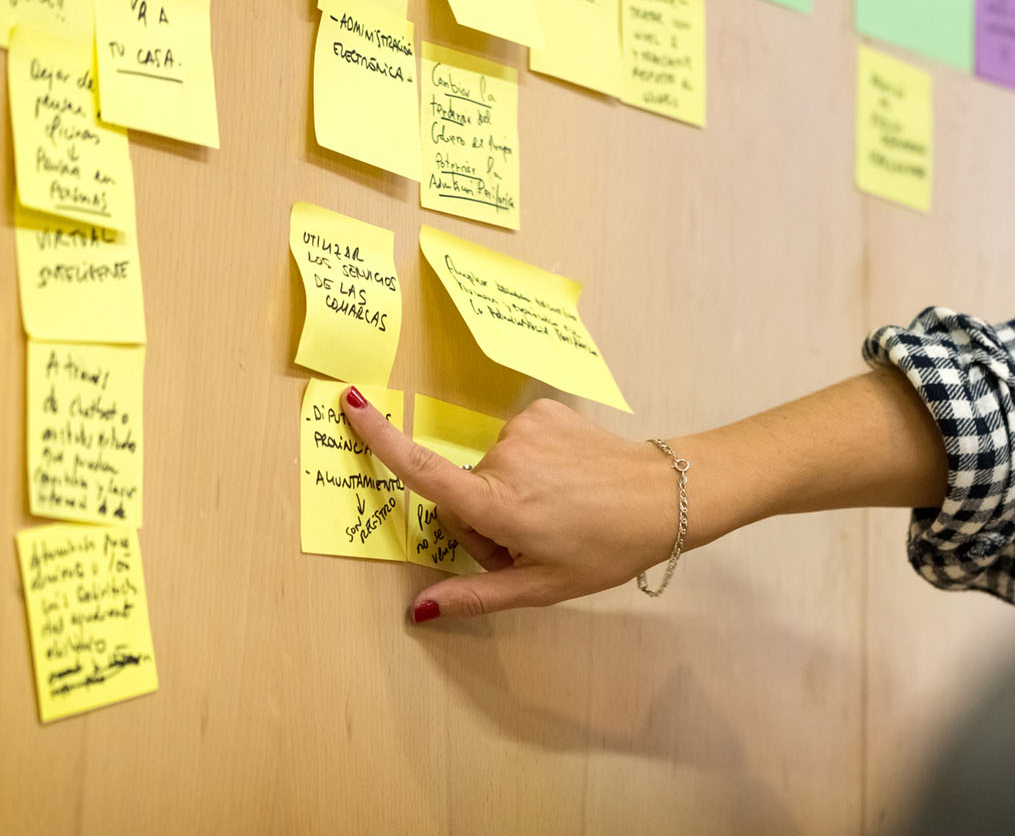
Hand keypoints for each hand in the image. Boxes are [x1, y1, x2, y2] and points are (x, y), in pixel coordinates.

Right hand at [341, 388, 680, 619]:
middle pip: (463, 494)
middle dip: (485, 521)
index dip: (381, 440)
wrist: (665, 495)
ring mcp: (525, 430)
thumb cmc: (606, 549)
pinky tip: (566, 482)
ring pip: (491, 470)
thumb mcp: (543, 586)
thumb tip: (419, 610)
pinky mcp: (543, 410)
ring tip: (557, 512)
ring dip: (510, 493)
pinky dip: (532, 465)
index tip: (349, 405)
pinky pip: (516, 444)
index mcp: (500, 505)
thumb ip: (476, 595)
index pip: (425, 472)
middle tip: (533, 541)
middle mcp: (505, 460)